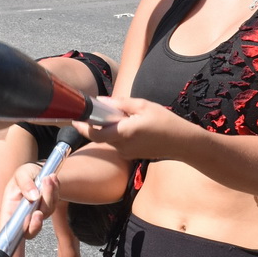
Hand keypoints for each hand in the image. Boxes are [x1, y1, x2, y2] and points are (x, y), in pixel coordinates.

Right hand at [0, 161, 58, 237]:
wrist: (36, 170)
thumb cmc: (25, 173)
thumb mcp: (21, 174)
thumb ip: (25, 184)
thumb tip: (33, 197)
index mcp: (9, 211)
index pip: (9, 231)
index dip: (13, 237)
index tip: (24, 225)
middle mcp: (23, 217)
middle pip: (31, 229)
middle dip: (39, 216)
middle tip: (40, 203)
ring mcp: (36, 214)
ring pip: (46, 213)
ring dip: (49, 195)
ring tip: (47, 178)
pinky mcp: (48, 209)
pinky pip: (54, 204)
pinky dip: (55, 191)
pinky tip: (52, 180)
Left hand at [72, 95, 186, 159]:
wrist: (182, 143)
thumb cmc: (165, 122)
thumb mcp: (144, 106)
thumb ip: (121, 104)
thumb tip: (102, 101)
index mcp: (123, 133)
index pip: (94, 133)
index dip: (82, 126)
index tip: (75, 117)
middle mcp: (122, 146)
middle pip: (100, 135)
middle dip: (98, 123)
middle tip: (104, 110)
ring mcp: (126, 152)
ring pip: (109, 138)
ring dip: (110, 128)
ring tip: (126, 116)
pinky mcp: (131, 155)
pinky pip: (118, 142)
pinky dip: (119, 133)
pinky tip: (133, 126)